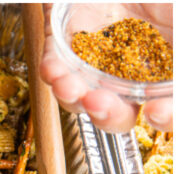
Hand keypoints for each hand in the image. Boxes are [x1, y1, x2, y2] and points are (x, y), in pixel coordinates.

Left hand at [40, 3, 172, 131]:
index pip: (168, 106)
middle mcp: (136, 71)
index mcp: (168, 68)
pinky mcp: (68, 48)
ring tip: (73, 89)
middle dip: (112, 115)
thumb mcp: (175, 13)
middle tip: (102, 106)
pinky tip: (56, 70)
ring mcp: (100, 61)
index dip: (168, 115)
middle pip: (123, 112)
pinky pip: (57, 69)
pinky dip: (55, 73)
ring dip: (76, 99)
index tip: (157, 113)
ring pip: (84, 98)